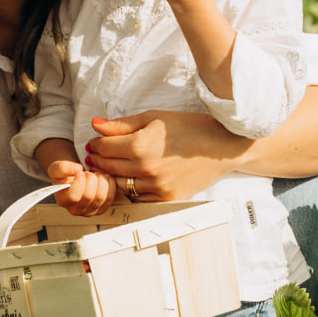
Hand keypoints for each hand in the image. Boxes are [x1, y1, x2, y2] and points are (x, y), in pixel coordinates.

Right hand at [47, 159, 115, 215]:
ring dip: (100, 181)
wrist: (75, 177)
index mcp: (63, 201)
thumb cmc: (66, 174)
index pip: (73, 197)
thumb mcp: (57, 167)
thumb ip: (62, 168)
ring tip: (95, 174)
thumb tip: (76, 169)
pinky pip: (110, 196)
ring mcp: (90, 211)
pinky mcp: (102, 208)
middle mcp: (76, 209)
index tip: (80, 173)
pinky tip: (102, 177)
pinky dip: (109, 184)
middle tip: (87, 172)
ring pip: (101, 197)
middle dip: (90, 179)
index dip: (79, 183)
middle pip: (88, 196)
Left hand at [85, 110, 249, 199]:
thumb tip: (95, 125)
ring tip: (113, 166)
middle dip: (99, 160)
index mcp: (140, 146)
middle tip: (96, 154)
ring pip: (120, 186)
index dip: (96, 143)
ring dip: (112, 176)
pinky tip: (132, 178)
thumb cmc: (190, 127)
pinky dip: (131, 189)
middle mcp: (146, 169)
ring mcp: (156, 187)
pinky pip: (138, 198)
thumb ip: (122, 124)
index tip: (95, 142)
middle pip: (108, 168)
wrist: (222, 146)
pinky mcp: (167, 199)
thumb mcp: (154, 118)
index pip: (104, 148)